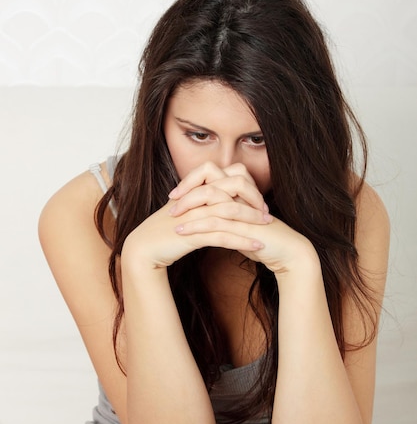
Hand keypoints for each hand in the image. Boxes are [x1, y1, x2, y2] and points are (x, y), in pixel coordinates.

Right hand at [121, 162, 270, 271]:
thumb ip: (203, 202)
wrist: (144, 248)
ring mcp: (195, 214)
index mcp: (196, 188)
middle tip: (266, 213)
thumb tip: (224, 200)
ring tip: (268, 228)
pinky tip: (257, 246)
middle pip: (234, 187)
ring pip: (231, 210)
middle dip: (254, 198)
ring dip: (253, 220)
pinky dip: (243, 240)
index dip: (248, 185)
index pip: (229, 175)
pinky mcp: (193, 234)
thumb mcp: (186, 211)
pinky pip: (223, 235)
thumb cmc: (165, 231)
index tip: (258, 201)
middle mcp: (197, 197)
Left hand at [168, 162, 317, 275]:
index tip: (176, 194)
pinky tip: (182, 232)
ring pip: (210, 198)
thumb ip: (224, 217)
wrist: (286, 253)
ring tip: (172, 219)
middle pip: (209, 178)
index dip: (192, 180)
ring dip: (187, 208)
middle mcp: (241, 195)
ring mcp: (243, 209)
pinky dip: (196, 226)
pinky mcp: (244, 226)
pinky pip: (216, 221)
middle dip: (187, 189)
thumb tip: (204, 216)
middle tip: (171, 202)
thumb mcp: (239, 225)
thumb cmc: (263, 240)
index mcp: (239, 191)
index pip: (211, 173)